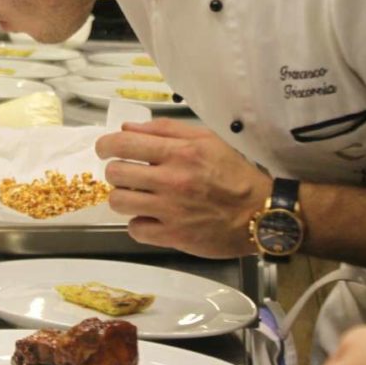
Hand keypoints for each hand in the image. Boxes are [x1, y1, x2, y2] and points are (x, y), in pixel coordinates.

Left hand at [94, 119, 268, 256]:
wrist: (260, 213)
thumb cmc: (235, 173)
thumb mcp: (206, 139)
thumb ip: (165, 130)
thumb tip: (128, 128)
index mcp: (179, 152)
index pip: (122, 144)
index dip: (105, 146)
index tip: (105, 150)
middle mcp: (171, 180)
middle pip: (115, 173)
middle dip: (116, 172)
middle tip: (128, 175)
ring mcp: (171, 210)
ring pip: (119, 202)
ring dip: (123, 198)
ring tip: (137, 196)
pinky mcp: (173, 236)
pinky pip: (135, 230)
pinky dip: (139, 224)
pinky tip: (152, 217)